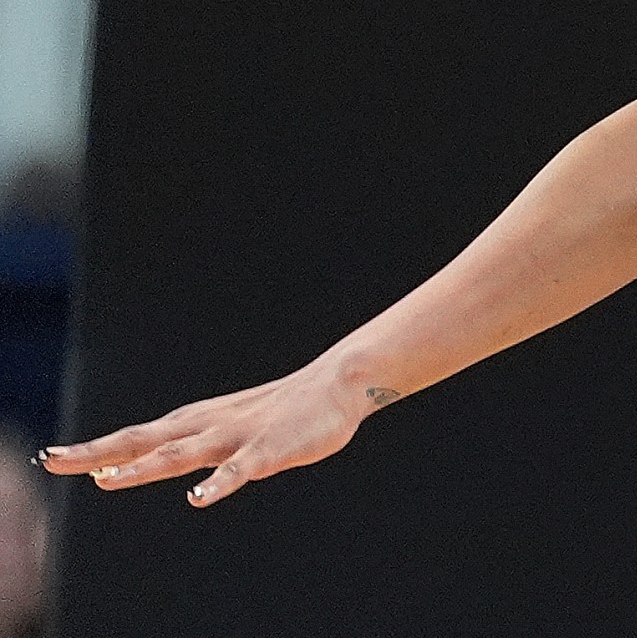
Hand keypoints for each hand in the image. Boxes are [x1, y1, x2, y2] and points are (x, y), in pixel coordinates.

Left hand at [33, 363, 384, 506]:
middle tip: (53, 459)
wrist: (339, 381)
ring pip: (182, 455)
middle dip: (98, 452)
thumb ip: (193, 447)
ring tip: (107, 479)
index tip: (55, 458)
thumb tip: (154, 468)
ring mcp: (237, 438)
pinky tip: (198, 499)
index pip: (138, 437)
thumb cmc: (283, 409)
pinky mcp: (269, 450)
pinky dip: (216, 485)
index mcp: (197, 423)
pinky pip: (238, 471)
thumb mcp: (229, 425)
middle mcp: (208, 428)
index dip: (97, 449)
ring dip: (143, 468)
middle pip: (144, 442)